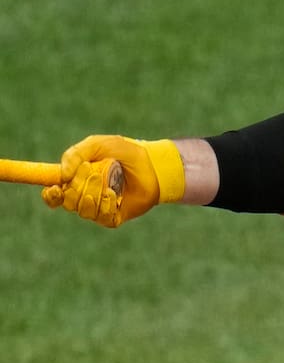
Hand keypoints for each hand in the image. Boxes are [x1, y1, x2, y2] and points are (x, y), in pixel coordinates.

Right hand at [42, 135, 184, 227]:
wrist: (154, 165)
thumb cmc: (126, 153)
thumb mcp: (99, 145)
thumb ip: (76, 154)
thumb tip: (62, 174)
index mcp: (76, 181)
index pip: (54, 195)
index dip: (51, 194)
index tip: (56, 187)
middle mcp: (84, 196)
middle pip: (67, 201)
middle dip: (78, 187)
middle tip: (95, 173)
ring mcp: (99, 208)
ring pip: (83, 210)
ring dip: (93, 195)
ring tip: (107, 183)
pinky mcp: (113, 217)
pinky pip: (101, 217)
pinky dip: (105, 205)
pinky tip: (114, 195)